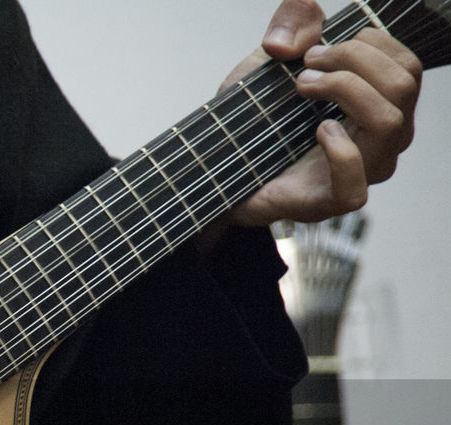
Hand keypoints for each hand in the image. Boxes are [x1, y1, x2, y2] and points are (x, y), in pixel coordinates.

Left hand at [223, 0, 421, 226]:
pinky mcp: (329, 202)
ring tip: (301, 89)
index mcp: (377, 104)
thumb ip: (292, 23)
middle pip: (404, 86)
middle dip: (352, 60)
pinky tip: (317, 131)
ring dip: (344, 90)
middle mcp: (380, 139)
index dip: (369, 43)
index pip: (408, 67)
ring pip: (389, 123)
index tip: (316, 49)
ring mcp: (360, 173)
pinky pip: (356, 185)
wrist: (216, 166)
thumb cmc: (254, 118)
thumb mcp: (268, 58)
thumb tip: (299, 38)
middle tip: (305, 66)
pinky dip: (339, 151)